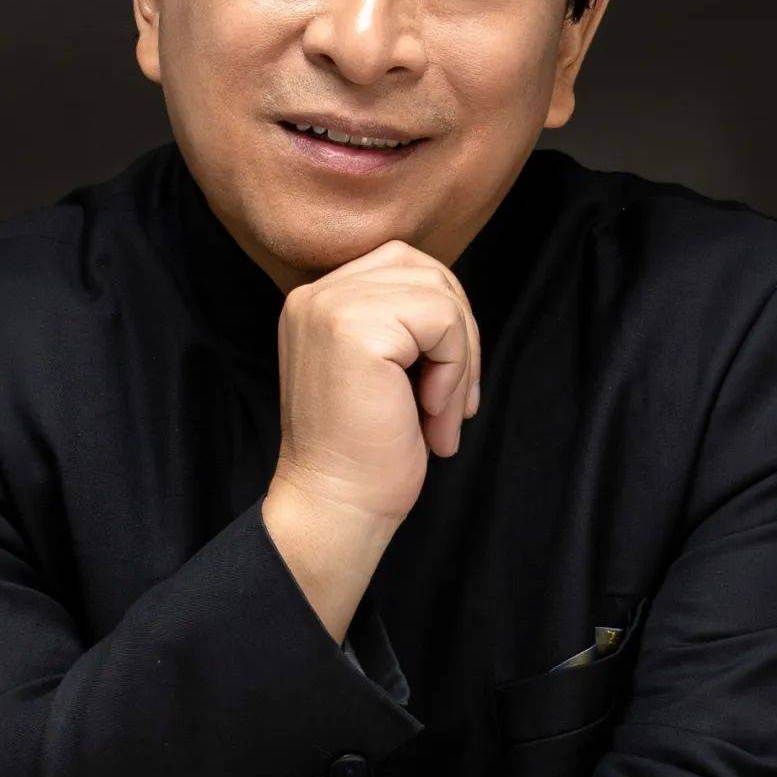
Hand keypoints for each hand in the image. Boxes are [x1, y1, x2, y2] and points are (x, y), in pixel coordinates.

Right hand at [272, 237, 481, 531]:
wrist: (335, 507)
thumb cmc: (366, 453)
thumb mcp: (385, 370)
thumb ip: (403, 324)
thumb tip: (458, 303)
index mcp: (317, 301)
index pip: (403, 268)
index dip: (442, 323)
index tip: (444, 390)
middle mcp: (315, 294)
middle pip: (424, 269)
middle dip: (460, 334)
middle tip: (455, 404)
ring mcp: (330, 305)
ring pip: (440, 293)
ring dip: (460, 359)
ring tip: (443, 416)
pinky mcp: (354, 327)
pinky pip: (443, 319)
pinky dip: (454, 370)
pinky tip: (430, 413)